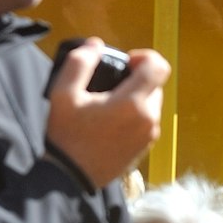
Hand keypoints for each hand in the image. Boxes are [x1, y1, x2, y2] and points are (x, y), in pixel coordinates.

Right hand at [45, 38, 170, 188]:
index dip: (145, 57)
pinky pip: (148, 122)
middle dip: (138, 79)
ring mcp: (149, 136)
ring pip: (152, 104)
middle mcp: (148, 119)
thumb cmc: (66, 135)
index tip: (125, 62)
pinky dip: (136, 115)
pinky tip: (112, 123)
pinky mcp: (145, 149)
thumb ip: (80, 63)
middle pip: (156, 85)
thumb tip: (96, 45)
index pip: (159, 67)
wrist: (69, 178)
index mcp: (133, 103)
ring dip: (137, 97)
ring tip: (110, 105)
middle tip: (111, 86)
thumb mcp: (63, 94)